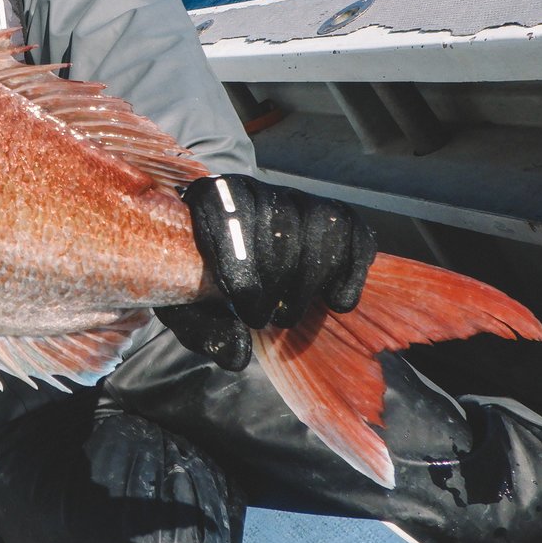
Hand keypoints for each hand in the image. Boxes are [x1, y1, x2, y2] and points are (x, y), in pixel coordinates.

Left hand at [156, 174, 376, 369]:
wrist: (232, 264)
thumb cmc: (201, 282)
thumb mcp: (188, 307)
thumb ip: (202, 328)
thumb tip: (238, 354)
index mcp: (209, 198)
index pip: (227, 213)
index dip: (241, 264)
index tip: (246, 308)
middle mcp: (255, 188)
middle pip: (279, 223)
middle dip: (275, 281)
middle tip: (263, 317)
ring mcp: (295, 197)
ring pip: (319, 224)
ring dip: (309, 280)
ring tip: (288, 314)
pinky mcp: (332, 213)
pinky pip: (353, 230)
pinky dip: (351, 269)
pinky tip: (335, 301)